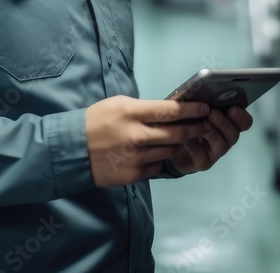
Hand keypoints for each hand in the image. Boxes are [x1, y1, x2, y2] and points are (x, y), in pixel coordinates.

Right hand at [85, 96, 211, 186]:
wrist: (73, 150)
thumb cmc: (96, 122)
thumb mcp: (118, 105)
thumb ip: (144, 109)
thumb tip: (169, 111)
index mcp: (132, 113)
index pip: (170, 110)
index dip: (192, 110)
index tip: (205, 108)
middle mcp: (137, 135)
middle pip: (177, 133)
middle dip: (196, 128)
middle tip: (206, 125)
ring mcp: (136, 157)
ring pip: (170, 150)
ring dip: (176, 144)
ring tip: (179, 138)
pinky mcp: (134, 174)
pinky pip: (157, 166)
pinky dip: (158, 160)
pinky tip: (153, 153)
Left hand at [166, 106, 252, 175]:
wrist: (171, 145)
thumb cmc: (183, 122)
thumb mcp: (191, 108)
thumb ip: (199, 100)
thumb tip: (199, 89)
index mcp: (226, 123)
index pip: (244, 122)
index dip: (241, 116)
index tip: (233, 108)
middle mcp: (225, 138)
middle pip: (234, 134)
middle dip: (224, 123)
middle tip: (212, 113)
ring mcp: (215, 152)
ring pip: (222, 145)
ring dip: (211, 132)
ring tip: (200, 123)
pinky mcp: (203, 163)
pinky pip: (203, 156)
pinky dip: (195, 146)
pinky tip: (186, 138)